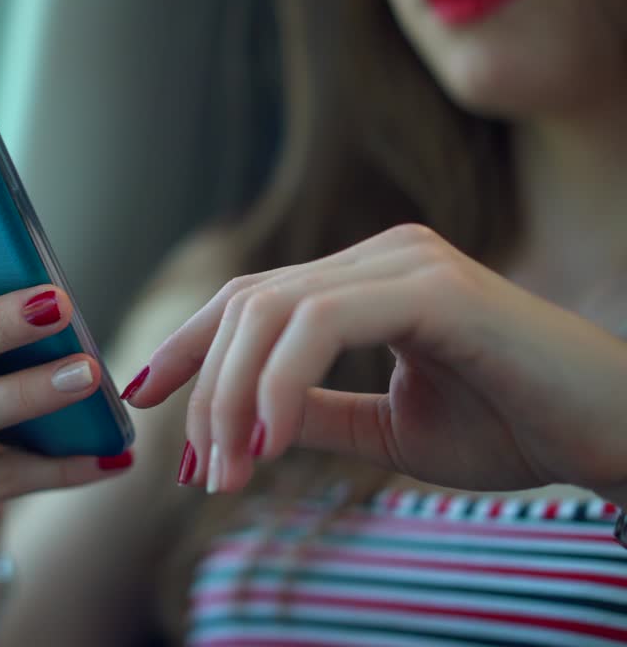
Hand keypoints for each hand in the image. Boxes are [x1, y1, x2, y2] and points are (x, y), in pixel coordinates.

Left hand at [125, 224, 626, 500]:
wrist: (614, 437)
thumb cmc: (514, 426)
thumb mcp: (386, 427)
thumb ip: (313, 412)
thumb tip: (237, 419)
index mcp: (367, 279)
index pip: (251, 299)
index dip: (190, 348)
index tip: (146, 400)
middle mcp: (381, 255)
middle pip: (247, 304)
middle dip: (204, 390)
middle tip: (197, 471)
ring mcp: (406, 262)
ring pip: (271, 310)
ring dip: (231, 397)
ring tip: (227, 471)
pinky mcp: (434, 287)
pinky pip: (320, 322)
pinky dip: (277, 383)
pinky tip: (267, 442)